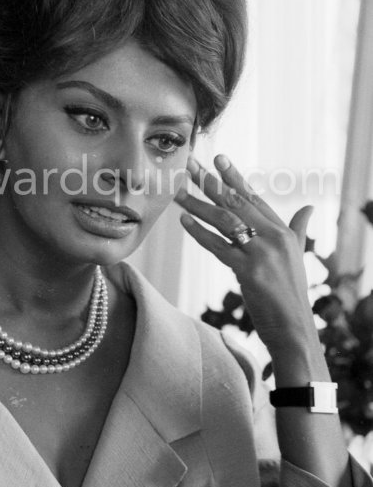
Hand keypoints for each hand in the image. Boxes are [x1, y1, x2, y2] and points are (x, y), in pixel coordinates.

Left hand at [175, 153, 316, 352]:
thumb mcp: (297, 256)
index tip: (219, 158)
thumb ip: (299, 230)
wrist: (294, 328)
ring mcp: (261, 253)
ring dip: (197, 205)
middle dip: (210, 182)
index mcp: (283, 232)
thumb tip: (309, 207)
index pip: (255, 198)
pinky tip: (185, 221)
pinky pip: (219, 247)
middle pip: (236, 203)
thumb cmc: (291, 293)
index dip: (235, 178)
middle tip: (189, 164)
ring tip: (177, 192)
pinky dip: (200, 233)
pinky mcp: (248, 271)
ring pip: (224, 221)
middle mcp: (274, 237)